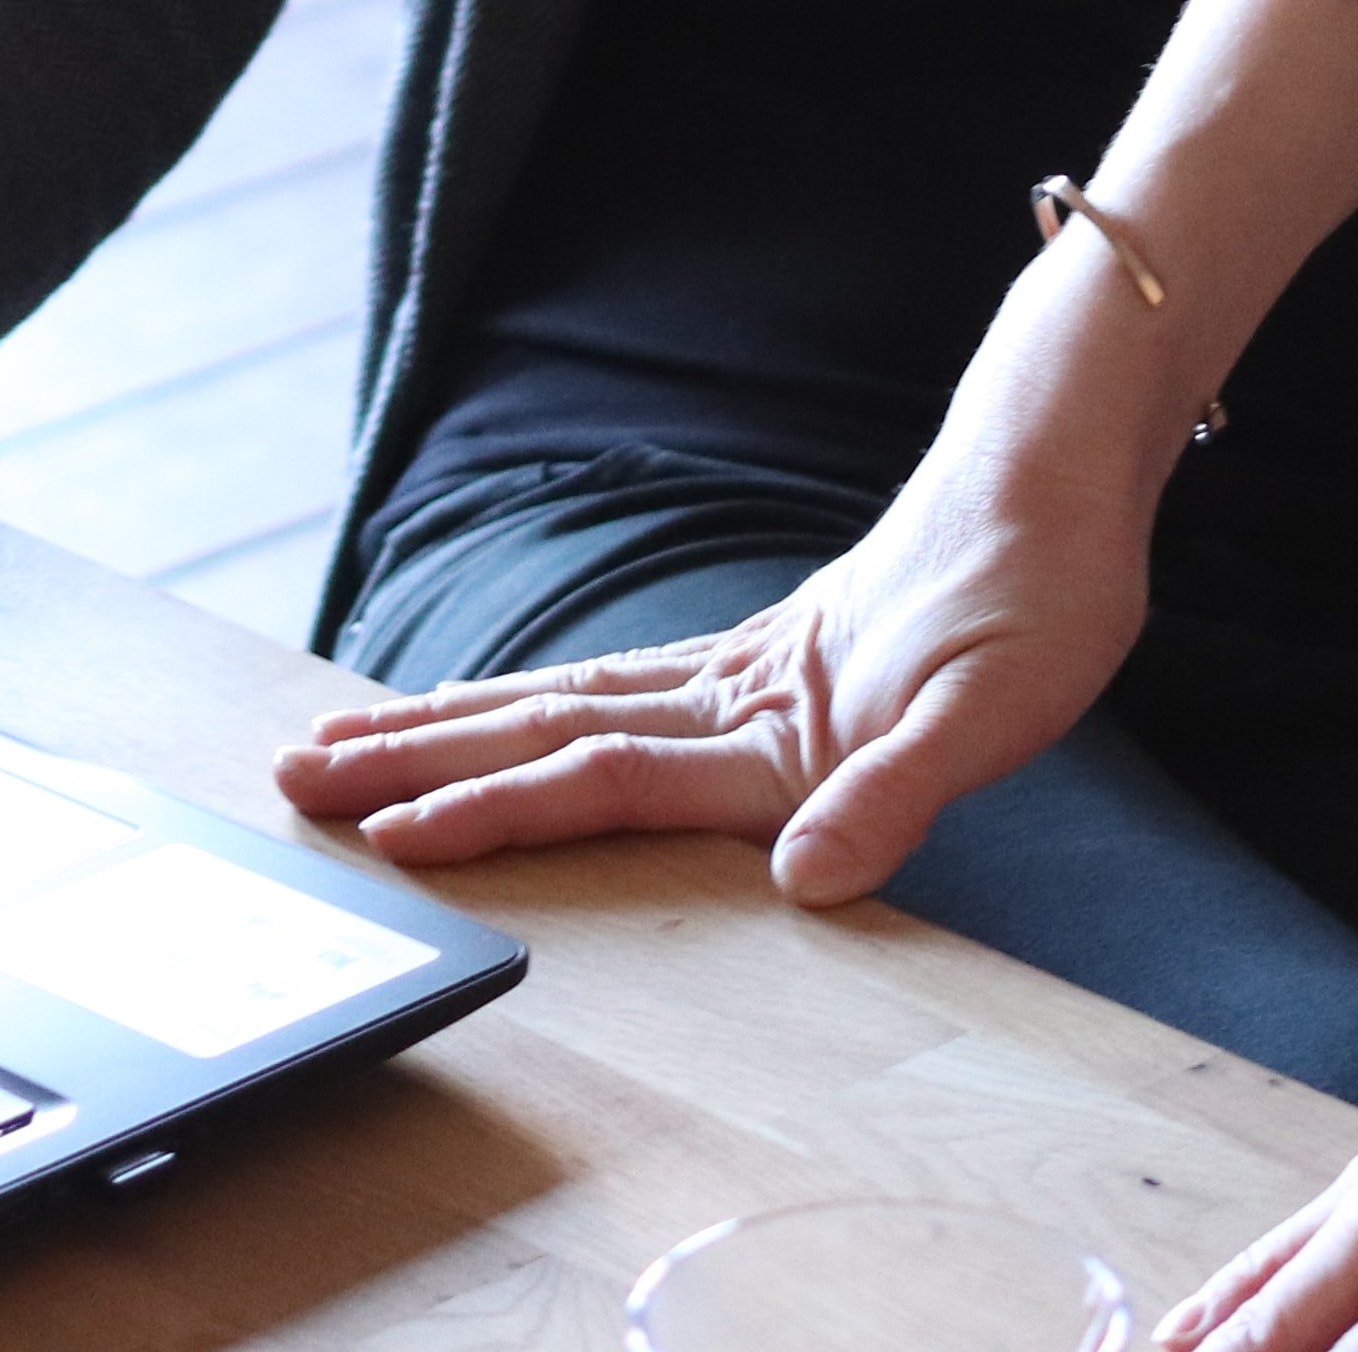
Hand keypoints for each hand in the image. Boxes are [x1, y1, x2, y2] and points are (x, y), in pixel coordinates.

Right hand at [270, 453, 1150, 903]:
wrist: (1058, 477)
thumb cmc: (1040, 596)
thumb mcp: (994, 714)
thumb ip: (896, 796)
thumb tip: (810, 881)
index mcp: (772, 724)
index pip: (604, 775)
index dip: (498, 810)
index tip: (395, 837)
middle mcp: (734, 692)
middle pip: (545, 729)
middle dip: (418, 760)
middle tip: (299, 778)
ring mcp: (740, 668)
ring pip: (562, 700)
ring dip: (452, 726)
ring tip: (351, 739)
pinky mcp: (765, 656)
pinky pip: (615, 687)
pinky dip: (536, 701)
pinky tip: (506, 707)